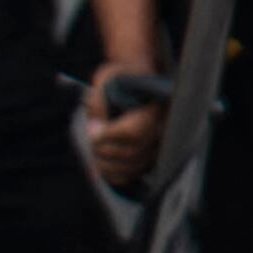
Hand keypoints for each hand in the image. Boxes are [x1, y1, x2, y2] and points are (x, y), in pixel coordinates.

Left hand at [83, 73, 165, 189]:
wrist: (136, 80)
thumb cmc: (119, 78)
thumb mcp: (105, 79)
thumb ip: (99, 101)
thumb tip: (96, 129)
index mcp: (153, 106)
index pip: (132, 131)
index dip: (108, 136)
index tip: (92, 129)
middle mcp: (161, 128)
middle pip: (130, 151)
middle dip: (102, 148)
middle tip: (91, 137)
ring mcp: (158, 145)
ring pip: (130, 165)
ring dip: (105, 163)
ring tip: (95, 149)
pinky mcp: (151, 157)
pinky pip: (133, 174)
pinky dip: (114, 174)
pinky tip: (102, 165)